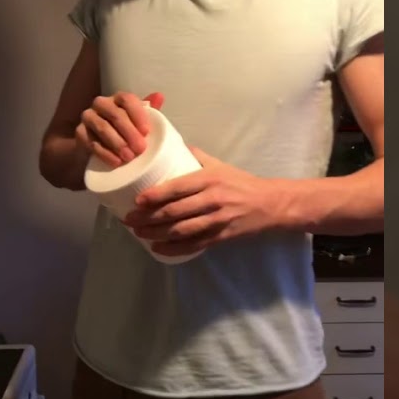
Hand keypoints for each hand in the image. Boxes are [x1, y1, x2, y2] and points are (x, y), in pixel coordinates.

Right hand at [75, 91, 163, 166]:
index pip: (127, 99)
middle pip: (115, 114)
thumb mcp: (138, 124)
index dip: (137, 114)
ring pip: (103, 127)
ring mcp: (88, 117)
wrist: (97, 151)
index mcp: (118, 99)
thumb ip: (149, 112)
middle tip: (140, 149)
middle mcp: (101, 104)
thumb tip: (159, 96)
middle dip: (129, 132)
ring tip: (129, 157)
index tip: (147, 132)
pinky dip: (105, 153)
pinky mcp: (79, 133)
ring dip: (117, 143)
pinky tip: (115, 162)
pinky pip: (91, 142)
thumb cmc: (124, 135)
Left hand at [123, 147, 285, 257]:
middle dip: (148, 218)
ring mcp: (216, 220)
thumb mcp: (220, 165)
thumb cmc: (241, 183)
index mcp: (209, 179)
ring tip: (139, 233)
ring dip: (156, 234)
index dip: (155, 195)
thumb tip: (171, 148)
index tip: (137, 200)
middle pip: (174, 211)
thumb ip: (196, 158)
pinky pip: (193, 245)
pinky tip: (158, 248)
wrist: (270, 204)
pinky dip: (174, 249)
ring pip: (181, 230)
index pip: (177, 187)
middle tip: (129, 220)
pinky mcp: (220, 237)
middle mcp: (212, 199)